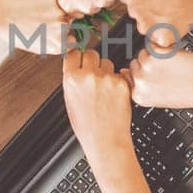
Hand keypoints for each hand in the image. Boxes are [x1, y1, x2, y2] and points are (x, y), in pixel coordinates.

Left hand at [0, 0, 70, 53]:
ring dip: (58, 10)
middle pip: (71, 25)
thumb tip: (66, 35)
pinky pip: (58, 0)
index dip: (66, 35)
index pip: (73, 40)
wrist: (0, 15)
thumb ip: (54, 41)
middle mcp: (61, 30)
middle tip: (45, 21)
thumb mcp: (37, 46)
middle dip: (63, 22)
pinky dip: (50, 1)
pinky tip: (37, 5)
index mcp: (58, 45)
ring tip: (41, 12)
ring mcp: (59, 13)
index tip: (59, 32)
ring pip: (66, 11)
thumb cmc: (14, 32)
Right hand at [61, 47, 134, 167]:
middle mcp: (88, 76)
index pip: (73, 53)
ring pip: (107, 63)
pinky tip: (113, 96)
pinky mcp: (122, 83)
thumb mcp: (70, 100)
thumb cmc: (87, 126)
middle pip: (91, 53)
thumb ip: (73, 80)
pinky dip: (118, 82)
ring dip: (106, 71)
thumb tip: (77, 64)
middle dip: (93, 61)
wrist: (105, 140)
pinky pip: (119, 74)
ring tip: (104, 90)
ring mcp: (106, 79)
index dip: (78, 56)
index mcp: (71, 79)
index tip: (80, 59)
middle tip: (94, 73)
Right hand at [119, 0, 192, 47]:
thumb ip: (176, 31)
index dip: (160, 26)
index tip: (162, 19)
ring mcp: (135, 9)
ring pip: (134, 9)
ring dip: (142, 0)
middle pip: (143, 24)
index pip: (155, 39)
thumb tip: (169, 34)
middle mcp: (147, 26)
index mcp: (163, 36)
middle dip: (151, 14)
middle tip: (162, 0)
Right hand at [126, 49, 192, 110]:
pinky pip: (153, 44)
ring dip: (156, 55)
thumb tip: (125, 72)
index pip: (128, 78)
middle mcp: (141, 82)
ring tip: (173, 66)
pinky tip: (176, 58)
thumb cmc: (190, 93)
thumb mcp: (160, 98)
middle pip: (135, 64)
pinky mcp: (157, 54)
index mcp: (139, 96)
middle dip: (149, 64)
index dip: (144, 74)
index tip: (153, 75)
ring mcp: (147, 67)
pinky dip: (165, 47)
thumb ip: (142, 87)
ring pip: (143, 53)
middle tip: (167, 70)